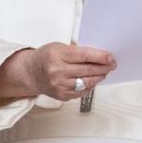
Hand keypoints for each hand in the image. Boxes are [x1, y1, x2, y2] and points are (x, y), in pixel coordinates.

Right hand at [0, 42, 115, 100]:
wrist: (30, 73)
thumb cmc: (45, 57)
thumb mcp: (59, 47)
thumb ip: (77, 51)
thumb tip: (98, 55)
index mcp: (57, 55)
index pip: (85, 56)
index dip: (101, 57)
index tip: (111, 57)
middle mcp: (58, 71)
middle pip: (88, 70)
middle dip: (104, 67)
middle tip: (111, 65)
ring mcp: (59, 85)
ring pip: (87, 82)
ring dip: (99, 77)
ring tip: (104, 72)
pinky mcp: (62, 95)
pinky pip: (82, 92)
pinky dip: (90, 86)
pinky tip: (94, 81)